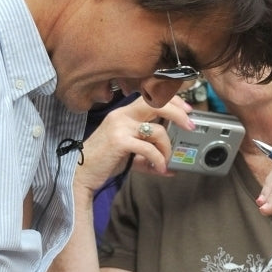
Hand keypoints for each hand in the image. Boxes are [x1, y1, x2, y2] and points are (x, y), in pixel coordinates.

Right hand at [77, 94, 193, 192]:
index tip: (187, 110)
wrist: (81, 173)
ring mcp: (120, 127)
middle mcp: (121, 116)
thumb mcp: (128, 154)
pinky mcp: (120, 141)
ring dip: (167, 149)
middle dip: (178, 113)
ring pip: (157, 130)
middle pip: (157, 103)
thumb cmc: (103, 162)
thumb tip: (170, 168)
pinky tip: (159, 168)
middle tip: (189, 126)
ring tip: (165, 162)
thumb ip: (148, 157)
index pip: (151, 98)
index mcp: (123, 114)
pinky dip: (158, 159)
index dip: (172, 101)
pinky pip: (149, 148)